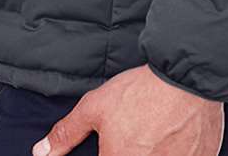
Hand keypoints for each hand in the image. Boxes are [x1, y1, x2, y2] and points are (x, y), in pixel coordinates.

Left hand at [31, 64, 223, 155]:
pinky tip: (176, 136)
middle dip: (131, 149)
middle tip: (140, 132)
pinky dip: (178, 151)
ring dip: (155, 150)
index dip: (109, 152)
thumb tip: (40, 152)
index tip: (114, 144)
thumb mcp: (95, 107)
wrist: (187, 79)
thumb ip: (67, 134)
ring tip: (156, 131)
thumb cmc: (141, 93)